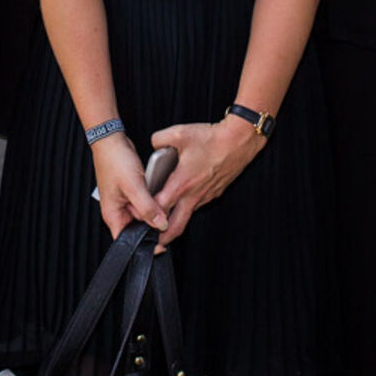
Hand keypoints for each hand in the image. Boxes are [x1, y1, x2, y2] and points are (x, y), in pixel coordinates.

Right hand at [90, 135, 165, 238]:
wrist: (111, 140)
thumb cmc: (115, 161)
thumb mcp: (134, 186)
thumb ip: (147, 208)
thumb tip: (161, 225)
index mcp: (113, 215)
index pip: (127, 241)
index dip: (144, 244)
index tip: (160, 243)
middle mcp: (118, 211)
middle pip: (139, 228)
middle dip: (151, 220)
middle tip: (159, 207)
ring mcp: (124, 202)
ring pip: (144, 214)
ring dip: (152, 207)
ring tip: (153, 193)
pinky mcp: (131, 193)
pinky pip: (145, 202)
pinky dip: (151, 198)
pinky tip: (154, 187)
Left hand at [146, 119, 262, 245]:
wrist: (239, 141)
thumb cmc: (211, 138)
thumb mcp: (179, 133)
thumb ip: (159, 140)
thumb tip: (153, 144)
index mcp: (181, 182)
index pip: (159, 208)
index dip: (146, 216)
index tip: (137, 219)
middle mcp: (193, 194)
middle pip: (175, 225)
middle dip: (163, 237)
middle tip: (153, 242)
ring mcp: (205, 195)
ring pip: (188, 216)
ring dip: (176, 222)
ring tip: (164, 222)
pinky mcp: (215, 193)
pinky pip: (198, 205)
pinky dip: (188, 207)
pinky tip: (184, 198)